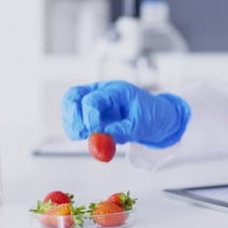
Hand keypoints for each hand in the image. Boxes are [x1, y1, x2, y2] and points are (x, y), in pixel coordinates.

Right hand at [62, 80, 190, 147]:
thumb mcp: (141, 125)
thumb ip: (122, 130)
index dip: (90, 116)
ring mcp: (95, 101)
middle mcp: (102, 92)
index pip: (93, 99)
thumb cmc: (151, 115)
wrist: (157, 117)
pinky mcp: (91, 112)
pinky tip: (86, 136)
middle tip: (81, 134)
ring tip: (84, 136)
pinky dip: (76, 129)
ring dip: (72, 123)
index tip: (94, 131)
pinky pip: (75, 118)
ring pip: (70, 106)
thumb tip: (102, 136)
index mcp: (117, 91)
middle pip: (73, 96)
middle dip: (73, 117)